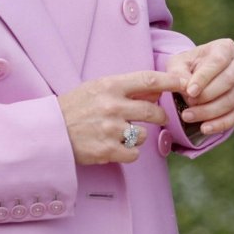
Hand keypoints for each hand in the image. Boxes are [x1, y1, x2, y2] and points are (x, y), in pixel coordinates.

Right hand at [57, 70, 184, 164]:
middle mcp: (113, 105)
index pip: (149, 80)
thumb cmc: (75, 107)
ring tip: (120, 134)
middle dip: (159, 116)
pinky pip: (134, 153)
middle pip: (154, 111)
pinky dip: (129, 152)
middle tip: (157, 117)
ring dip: (139, 136)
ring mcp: (111, 129)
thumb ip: (126, 88)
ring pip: (145, 135)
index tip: (184, 83)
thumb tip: (156, 92)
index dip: (171, 81)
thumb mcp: (98, 88)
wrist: (49, 131)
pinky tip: (116, 147)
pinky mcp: (108, 150)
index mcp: (111, 85)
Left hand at [166, 39, 233, 135]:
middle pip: (228, 82)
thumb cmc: (188, 68)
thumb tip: (188, 88)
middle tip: (186, 108)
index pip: (217, 62)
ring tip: (189, 118)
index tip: (190, 92)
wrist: (199, 76)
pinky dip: (222, 123)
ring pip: (233, 100)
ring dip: (210, 113)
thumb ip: (179, 74)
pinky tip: (205, 128)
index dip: (204, 78)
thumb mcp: (178, 65)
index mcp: (225, 47)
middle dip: (206, 98)